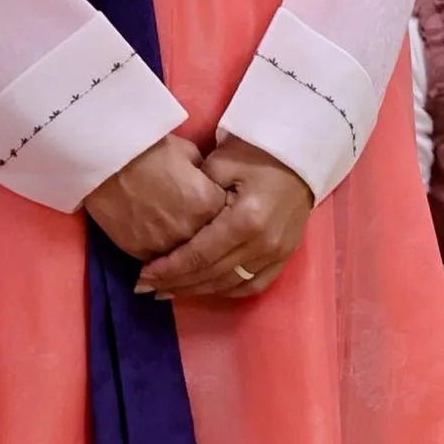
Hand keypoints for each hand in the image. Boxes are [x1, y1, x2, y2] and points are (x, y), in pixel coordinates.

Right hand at [83, 135, 225, 262]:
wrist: (106, 160)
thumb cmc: (149, 149)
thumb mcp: (188, 153)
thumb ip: (206, 176)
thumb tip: (208, 186)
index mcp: (208, 203)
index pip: (230, 222)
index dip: (227, 220)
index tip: (224, 220)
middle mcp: (191, 230)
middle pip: (210, 248)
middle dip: (211, 246)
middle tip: (208, 246)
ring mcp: (165, 245)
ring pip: (185, 263)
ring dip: (187, 262)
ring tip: (186, 261)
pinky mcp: (141, 252)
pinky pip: (159, 264)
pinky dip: (163, 263)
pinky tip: (163, 263)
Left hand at [135, 136, 314, 303]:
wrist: (300, 154)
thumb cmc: (257, 152)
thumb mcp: (220, 163)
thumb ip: (195, 195)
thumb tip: (171, 224)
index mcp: (246, 220)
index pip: (199, 255)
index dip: (169, 269)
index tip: (143, 275)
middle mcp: (263, 243)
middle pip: (211, 275)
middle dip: (176, 283)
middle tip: (146, 287)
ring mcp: (277, 253)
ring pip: (230, 285)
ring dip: (197, 291)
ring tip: (169, 291)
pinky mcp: (285, 256)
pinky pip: (254, 285)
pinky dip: (227, 290)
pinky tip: (205, 289)